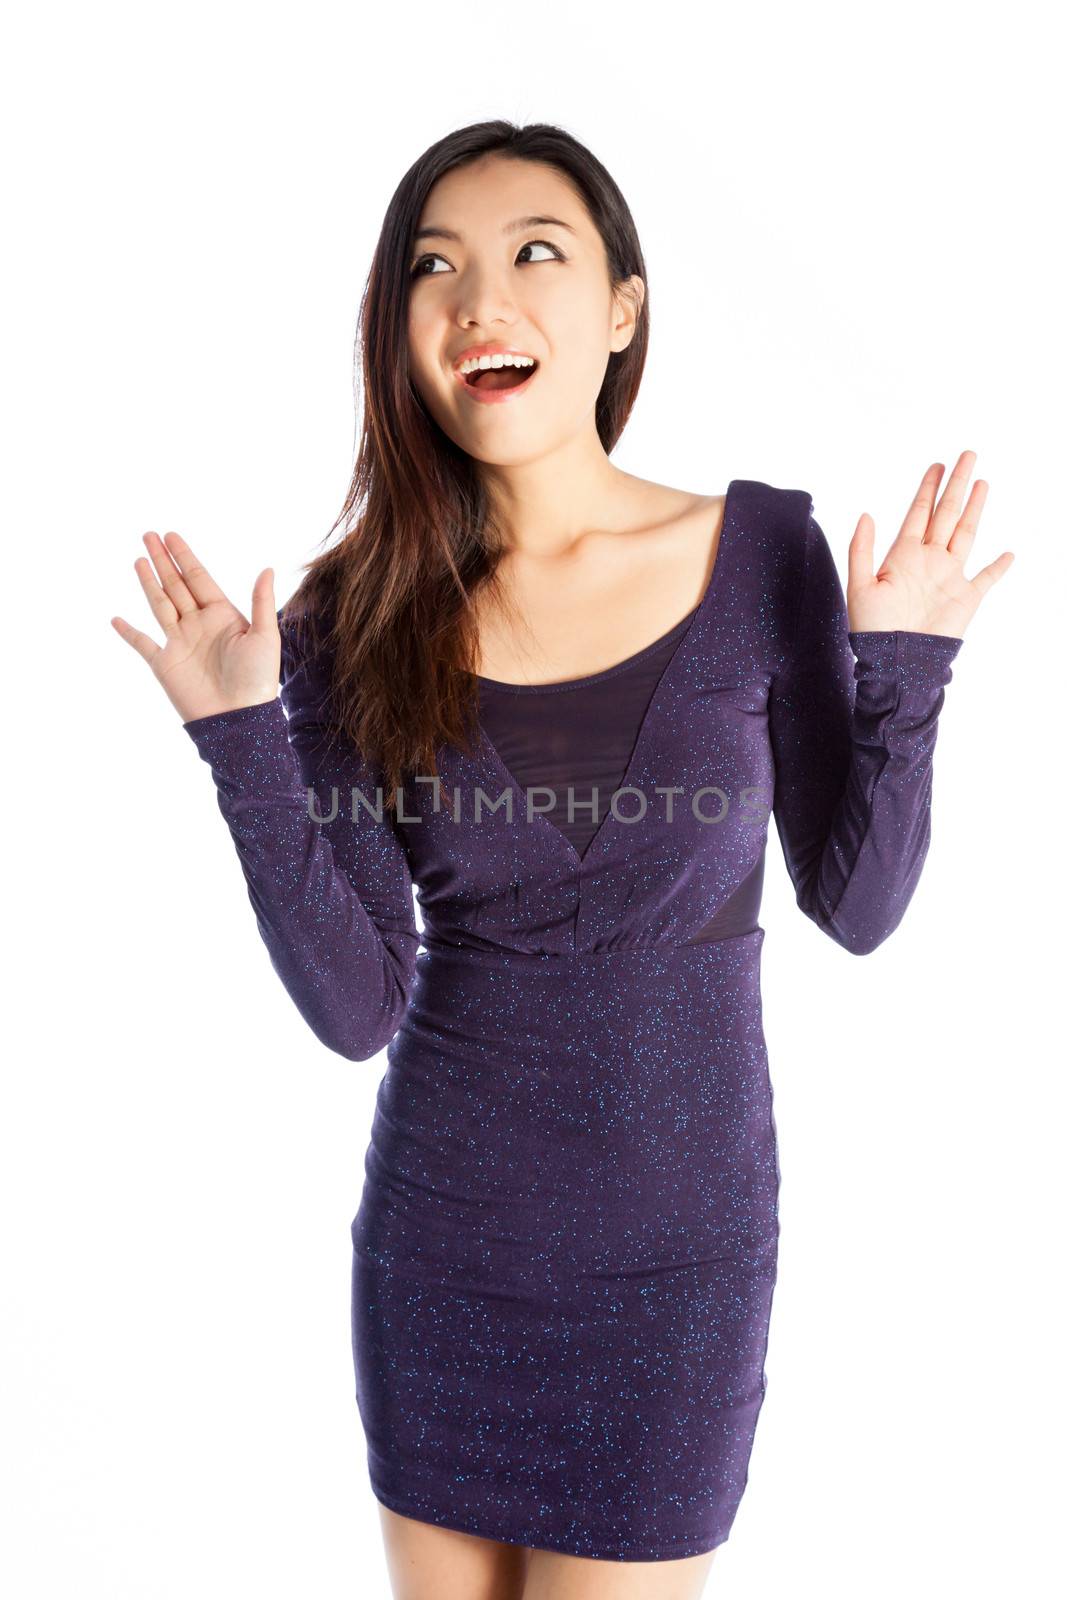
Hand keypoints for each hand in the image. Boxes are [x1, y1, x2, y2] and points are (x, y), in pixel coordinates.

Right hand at [111, 531, 280, 722]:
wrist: (237, 718)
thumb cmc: (257, 680)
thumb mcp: (264, 636)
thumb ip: (261, 601)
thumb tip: (268, 568)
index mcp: (222, 615)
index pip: (199, 578)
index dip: (184, 556)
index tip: (171, 536)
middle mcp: (198, 625)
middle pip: (177, 585)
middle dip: (163, 561)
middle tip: (149, 535)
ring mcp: (180, 643)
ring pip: (159, 604)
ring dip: (148, 582)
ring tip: (139, 559)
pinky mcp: (164, 663)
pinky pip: (142, 644)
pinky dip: (128, 632)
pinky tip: (115, 619)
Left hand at [847, 451, 1012, 638]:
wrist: (897, 661)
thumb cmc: (873, 629)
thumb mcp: (860, 586)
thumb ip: (862, 549)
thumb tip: (866, 514)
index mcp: (903, 555)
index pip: (919, 513)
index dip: (928, 488)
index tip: (937, 465)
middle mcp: (928, 560)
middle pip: (945, 513)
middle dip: (955, 485)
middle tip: (966, 455)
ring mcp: (949, 577)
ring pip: (965, 533)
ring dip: (974, 509)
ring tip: (981, 483)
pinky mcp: (966, 598)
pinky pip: (986, 578)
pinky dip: (998, 567)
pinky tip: (1007, 554)